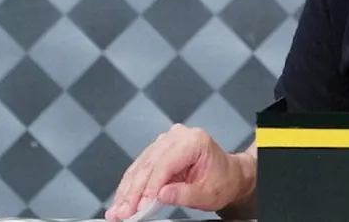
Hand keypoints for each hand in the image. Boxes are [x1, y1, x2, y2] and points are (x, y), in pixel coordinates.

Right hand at [104, 124, 252, 220]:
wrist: (229, 175)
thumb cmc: (223, 181)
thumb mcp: (207, 193)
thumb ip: (183, 194)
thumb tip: (160, 195)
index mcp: (195, 142)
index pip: (165, 164)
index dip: (149, 187)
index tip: (139, 206)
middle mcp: (179, 136)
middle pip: (149, 164)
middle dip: (133, 191)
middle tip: (122, 212)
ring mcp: (168, 140)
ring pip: (141, 165)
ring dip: (127, 189)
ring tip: (118, 210)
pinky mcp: (160, 149)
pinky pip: (141, 166)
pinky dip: (131, 184)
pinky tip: (123, 199)